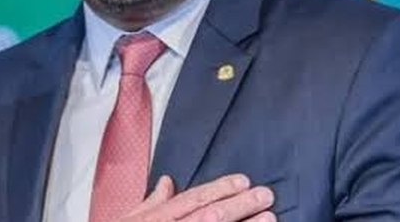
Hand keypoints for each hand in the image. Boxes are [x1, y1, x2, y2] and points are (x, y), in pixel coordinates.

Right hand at [120, 174, 274, 221]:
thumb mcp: (129, 220)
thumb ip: (151, 202)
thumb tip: (167, 182)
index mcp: (155, 219)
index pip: (192, 199)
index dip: (219, 189)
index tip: (243, 180)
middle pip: (210, 216)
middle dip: (240, 205)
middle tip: (266, 195)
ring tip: (270, 219)